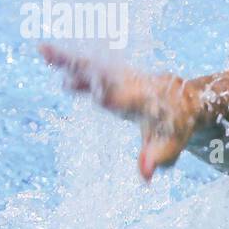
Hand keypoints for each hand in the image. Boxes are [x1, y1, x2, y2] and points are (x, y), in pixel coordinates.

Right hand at [39, 43, 200, 179]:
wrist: (184, 100)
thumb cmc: (175, 127)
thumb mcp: (170, 146)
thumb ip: (156, 158)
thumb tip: (145, 177)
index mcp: (145, 102)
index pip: (127, 100)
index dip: (115, 99)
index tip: (101, 97)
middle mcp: (132, 86)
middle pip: (106, 77)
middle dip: (87, 73)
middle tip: (64, 65)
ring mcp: (120, 78)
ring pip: (93, 67)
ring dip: (71, 61)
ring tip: (45, 51)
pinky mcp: (111, 75)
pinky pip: (88, 66)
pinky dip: (68, 60)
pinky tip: (45, 52)